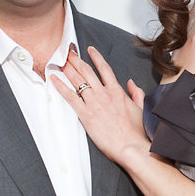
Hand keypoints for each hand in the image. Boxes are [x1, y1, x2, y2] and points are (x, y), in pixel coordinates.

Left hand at [54, 47, 148, 164]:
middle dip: (76, 59)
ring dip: (66, 68)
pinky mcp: (86, 114)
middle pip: (87, 71)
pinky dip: (60, 86)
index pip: (104, 68)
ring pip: (77, 80)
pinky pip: (70, 96)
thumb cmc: (136, 132)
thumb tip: (131, 83)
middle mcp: (104, 93)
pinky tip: (53, 78)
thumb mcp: (140, 108)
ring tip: (59, 60)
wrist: (130, 146)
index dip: (96, 57)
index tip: (89, 49)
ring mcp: (94, 103)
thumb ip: (136, 93)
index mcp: (117, 91)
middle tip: (67, 51)